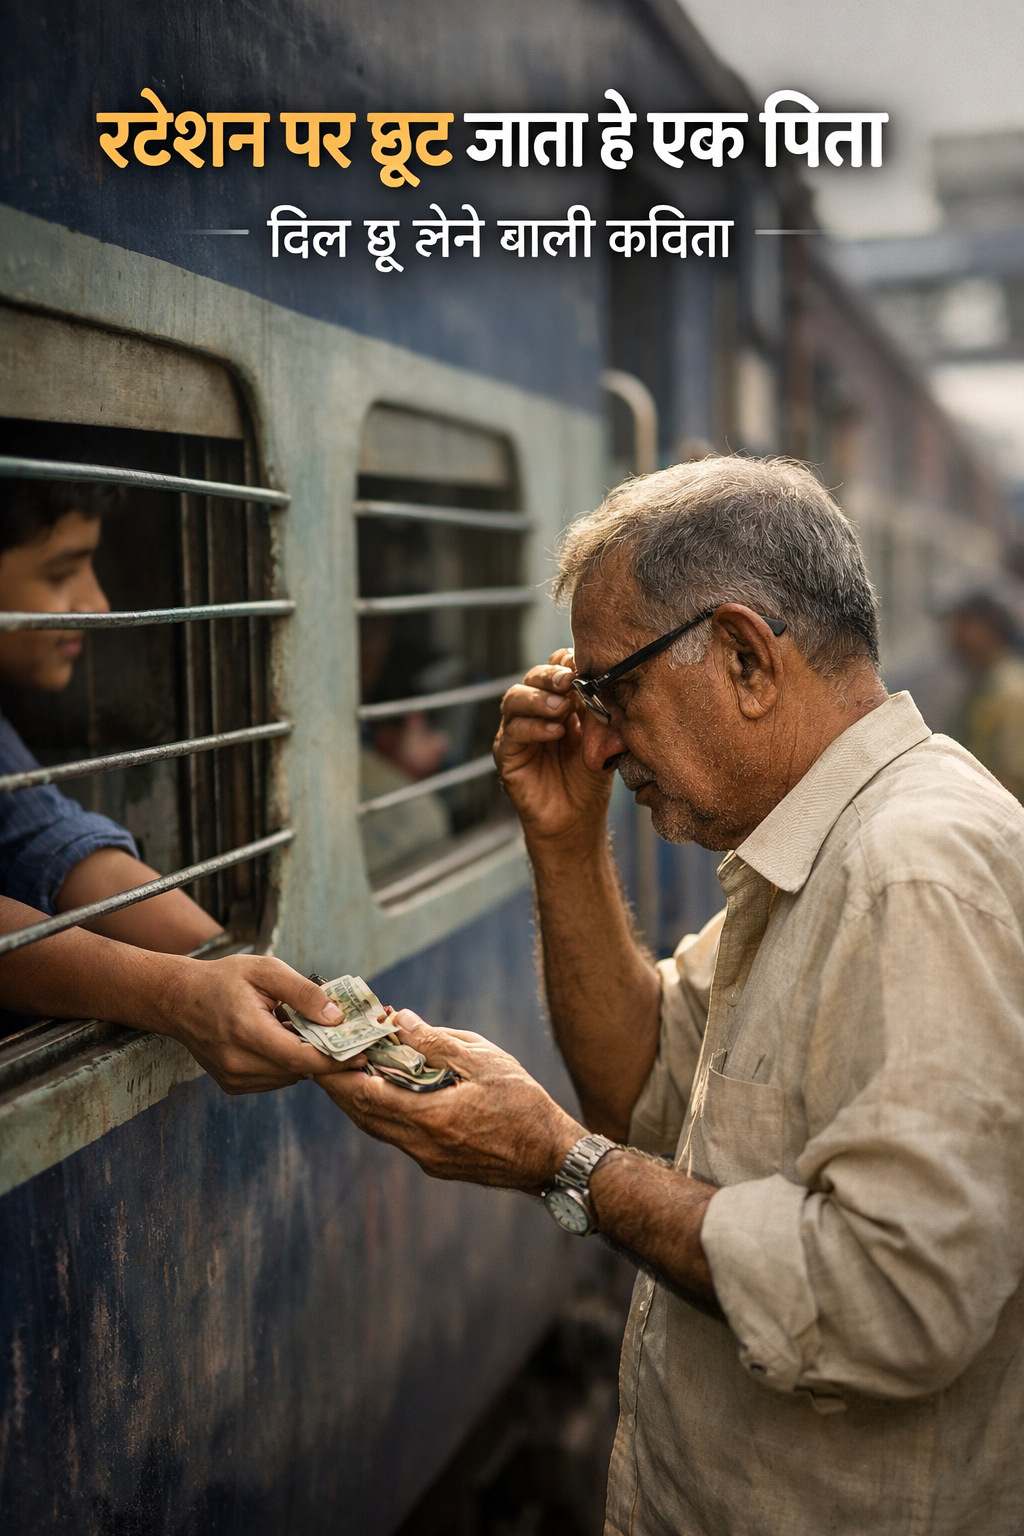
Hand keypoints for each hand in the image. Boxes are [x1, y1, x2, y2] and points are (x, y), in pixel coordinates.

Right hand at [152, 954, 367, 1094]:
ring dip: (302, 1058)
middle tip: (341, 1036)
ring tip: (298, 1029)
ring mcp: (233, 1078)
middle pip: (298, 1070)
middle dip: (322, 1054)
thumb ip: (304, 993)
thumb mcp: (266, 970)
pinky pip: (273, 1079)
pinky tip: (278, 1039)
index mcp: (246, 1030)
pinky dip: (285, 1063)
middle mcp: (237, 1062)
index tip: (361, 1052)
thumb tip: (338, 1018)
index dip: (334, 1058)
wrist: (178, 999)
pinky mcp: (232, 1085)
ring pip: (288, 1077)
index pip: (300, 1057)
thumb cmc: (223, 979)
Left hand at [318, 1009, 582, 1191]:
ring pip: (377, 1128)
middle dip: (339, 1086)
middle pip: (363, 1115)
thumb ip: (436, 1041)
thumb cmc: (524, 1104)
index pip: (366, 1095)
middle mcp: (421, 1145)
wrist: (550, 1158)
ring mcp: (428, 1159)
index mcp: (431, 1118)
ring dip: (358, 1100)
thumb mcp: (484, 1061)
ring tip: (346, 1070)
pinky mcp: (436, 1164)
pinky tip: (385, 1091)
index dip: (339, 1073)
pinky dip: (383, 1111)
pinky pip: (397, 1136)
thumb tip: (398, 1019)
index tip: (322, 1050)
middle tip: (322, 1058)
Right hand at [493, 649, 613, 845]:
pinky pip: (512, 733)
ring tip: (561, 708)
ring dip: (538, 699)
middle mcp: (535, 711)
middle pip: (533, 677)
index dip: (567, 663)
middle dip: (550, 675)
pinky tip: (555, 732)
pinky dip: (533, 728)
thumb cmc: (590, 779)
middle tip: (569, 681)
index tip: (583, 666)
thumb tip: (606, 690)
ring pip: (515, 699)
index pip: (556, 668)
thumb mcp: (605, 743)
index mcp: (560, 701)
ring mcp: (517, 731)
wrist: (576, 820)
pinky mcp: (506, 754)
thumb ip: (604, 717)